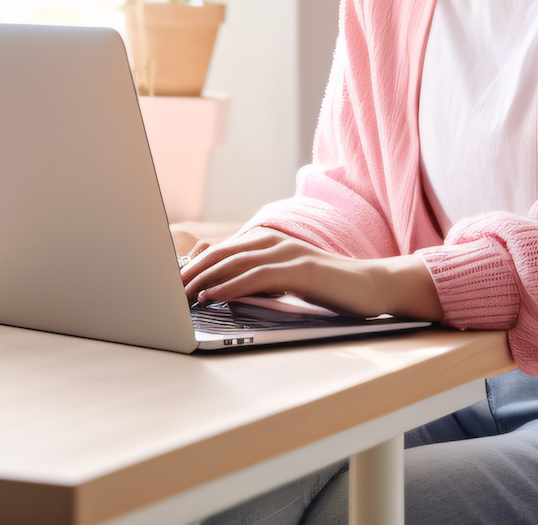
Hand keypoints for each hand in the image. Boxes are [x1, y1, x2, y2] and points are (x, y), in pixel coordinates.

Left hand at [179, 228, 442, 321]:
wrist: (371, 287)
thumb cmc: (328, 288)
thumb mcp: (287, 282)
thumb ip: (259, 280)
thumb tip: (223, 291)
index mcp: (268, 242)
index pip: (222, 250)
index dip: (195, 264)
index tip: (171, 282)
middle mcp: (273, 241)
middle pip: (221, 253)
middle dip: (191, 271)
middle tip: (166, 289)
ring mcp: (286, 252)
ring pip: (234, 263)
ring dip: (204, 280)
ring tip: (181, 295)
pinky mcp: (298, 269)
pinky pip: (256, 276)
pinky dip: (231, 286)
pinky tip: (213, 296)